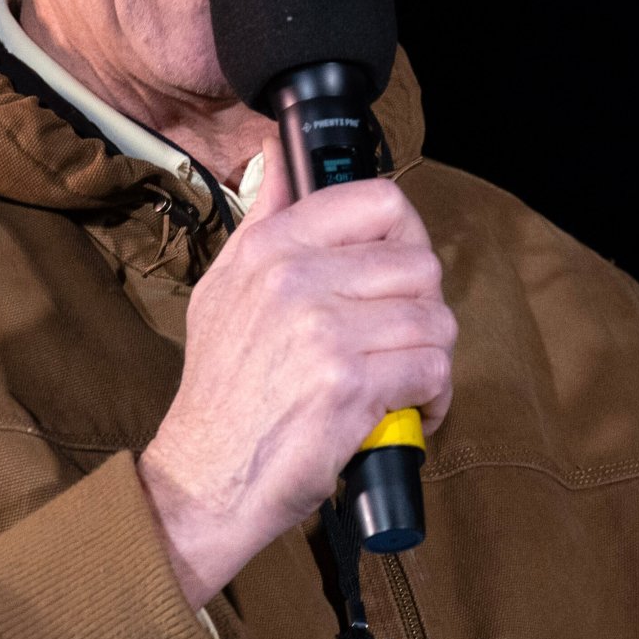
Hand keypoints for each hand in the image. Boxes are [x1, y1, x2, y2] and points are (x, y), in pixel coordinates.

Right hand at [138, 138, 455, 606]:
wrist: (203, 479)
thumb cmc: (221, 391)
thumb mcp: (222, 289)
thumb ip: (263, 220)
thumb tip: (280, 159)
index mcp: (271, 247)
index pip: (379, 202)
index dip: (407, 237)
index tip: (399, 274)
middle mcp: (296, 279)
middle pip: (420, 265)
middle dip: (422, 310)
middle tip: (399, 341)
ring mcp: (323, 330)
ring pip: (435, 320)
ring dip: (430, 358)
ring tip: (402, 380)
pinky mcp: (348, 384)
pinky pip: (431, 370)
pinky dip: (430, 399)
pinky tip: (403, 412)